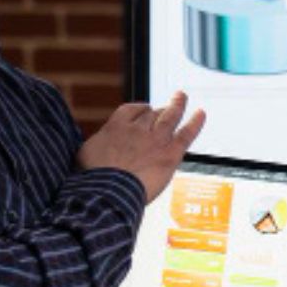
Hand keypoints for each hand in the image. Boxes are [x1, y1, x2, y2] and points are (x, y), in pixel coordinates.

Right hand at [76, 92, 207, 202]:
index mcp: (116, 126)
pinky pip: (187, 133)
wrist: (108, 191)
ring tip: (181, 96)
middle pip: (152, 113)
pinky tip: (201, 113)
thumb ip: (97, 145)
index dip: (140, 109)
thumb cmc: (93, 177)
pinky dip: (195, 122)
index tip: (144, 110)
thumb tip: (95, 149)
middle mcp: (138, 128)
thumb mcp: (85, 153)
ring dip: (177, 104)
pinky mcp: (170, 153)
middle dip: (159, 110)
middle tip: (166, 106)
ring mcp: (156, 139)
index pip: (132, 110)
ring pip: (170, 116)